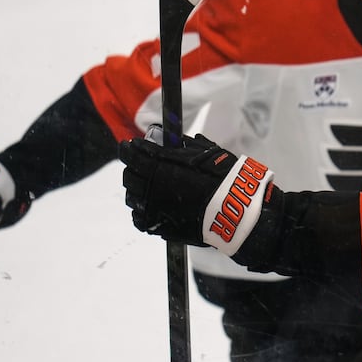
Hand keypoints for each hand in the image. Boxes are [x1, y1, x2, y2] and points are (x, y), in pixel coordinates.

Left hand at [119, 133, 274, 255]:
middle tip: (141, 165)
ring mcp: (152, 207)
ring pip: (132, 197)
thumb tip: (167, 136)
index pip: (131, 153)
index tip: (130, 145)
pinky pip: (139, 217)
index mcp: (158, 165)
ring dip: (137, 189)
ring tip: (147, 187)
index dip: (129, 148)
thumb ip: (181, 144)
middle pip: (129, 175)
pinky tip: (151, 206)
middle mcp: (150, 185)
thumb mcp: (203, 152)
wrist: (232, 208)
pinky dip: (142, 210)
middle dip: (134, 168)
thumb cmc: (221, 177)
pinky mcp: (157, 225)